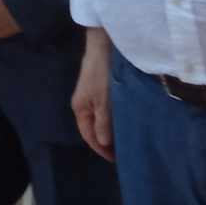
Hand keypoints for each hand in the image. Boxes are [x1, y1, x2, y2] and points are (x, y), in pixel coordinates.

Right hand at [72, 27, 115, 161]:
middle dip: (106, 141)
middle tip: (123, 151)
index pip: (88, 135)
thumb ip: (103, 123)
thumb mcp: (104, 101)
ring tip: (125, 138)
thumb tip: (104, 143)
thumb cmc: (102, 74)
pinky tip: (124, 119)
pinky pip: (105, 109)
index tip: (116, 159)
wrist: (103, 45)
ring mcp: (91, 94)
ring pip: (100, 118)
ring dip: (110, 129)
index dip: (101, 149)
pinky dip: (113, 118)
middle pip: (93, 128)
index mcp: (80, 109)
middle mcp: (84, 103)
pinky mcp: (100, 87)